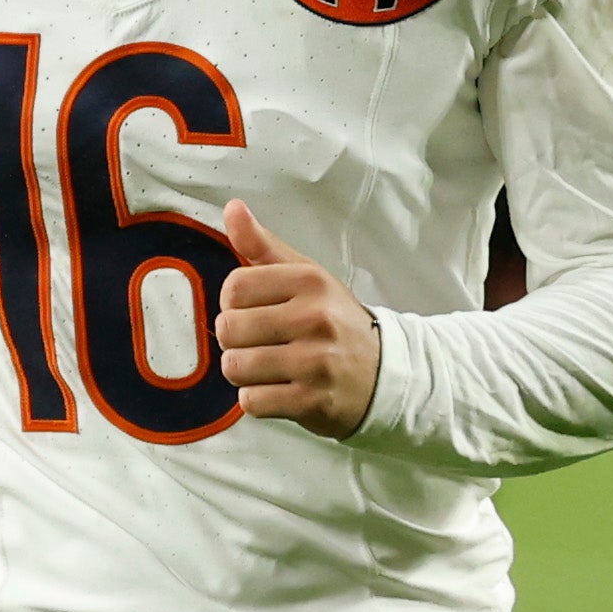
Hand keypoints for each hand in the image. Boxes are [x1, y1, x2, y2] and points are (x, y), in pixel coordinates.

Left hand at [218, 200, 381, 436]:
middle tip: (261, 343)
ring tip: (268, 368)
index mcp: (310, 282)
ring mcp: (315, 362)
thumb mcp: (305, 276)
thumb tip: (232, 208)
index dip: (233, 303)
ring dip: (244, 372)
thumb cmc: (334, 321)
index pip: (234, 287)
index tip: (254, 310)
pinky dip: (257, 400)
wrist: (383, 374)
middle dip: (236, 340)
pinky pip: (252, 402)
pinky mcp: (312, 401)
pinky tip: (278, 390)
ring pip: (235, 367)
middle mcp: (315, 318)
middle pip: (229, 329)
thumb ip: (263, 245)